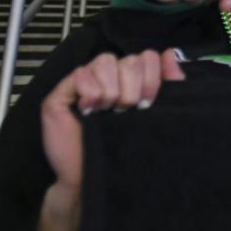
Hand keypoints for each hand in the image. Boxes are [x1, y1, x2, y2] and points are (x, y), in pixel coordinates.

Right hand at [37, 50, 184, 230]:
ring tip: (109, 111)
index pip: (144, 56)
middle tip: (127, 111)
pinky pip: (80, 73)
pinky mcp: (60, 95)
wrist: (101, 177)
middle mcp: (106, 79)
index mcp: (129, 80)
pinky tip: (90, 110)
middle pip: (127, 59)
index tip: (149, 103)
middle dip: (134, 87)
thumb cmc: (126, 149)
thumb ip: (168, 83)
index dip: (151, 77)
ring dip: (113, 90)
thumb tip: (170, 54)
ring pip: (104, 62)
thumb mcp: (156, 114)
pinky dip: (91, 91)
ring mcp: (82, 85)